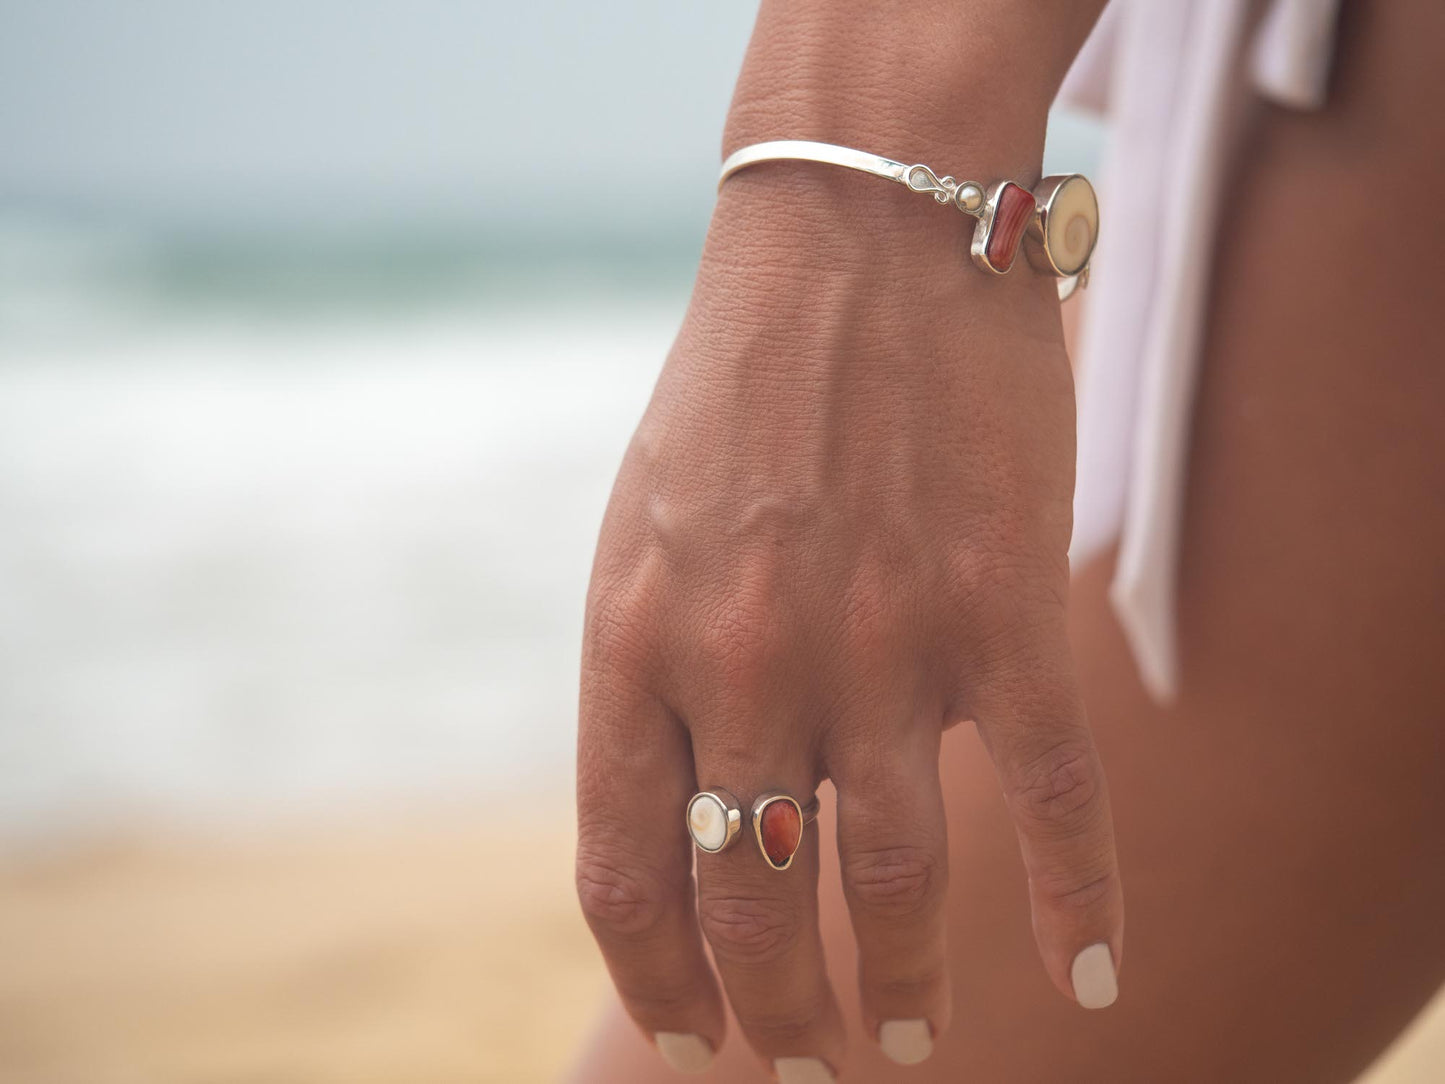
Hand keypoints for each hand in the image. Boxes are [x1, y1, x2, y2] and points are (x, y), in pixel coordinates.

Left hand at [575, 152, 1122, 1076]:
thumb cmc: (738, 389)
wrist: (855, 238)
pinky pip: (1049, 798)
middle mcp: (747, 666)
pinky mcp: (1001, 611)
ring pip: (896, 877)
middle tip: (805, 1062)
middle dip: (776, 1012)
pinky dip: (1083, 900)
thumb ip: (651, 673)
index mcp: (637, 646)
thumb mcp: (642, 533)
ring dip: (901, 982)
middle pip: (756, 900)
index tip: (688, 1041)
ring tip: (904, 1039)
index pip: (629, 874)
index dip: (660, 985)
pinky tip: (1094, 974)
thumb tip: (683, 812)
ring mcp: (880, 644)